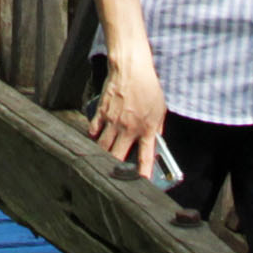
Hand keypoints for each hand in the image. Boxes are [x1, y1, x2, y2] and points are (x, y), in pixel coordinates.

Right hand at [89, 53, 166, 167]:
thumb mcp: (160, 109)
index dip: (142, 174)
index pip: (145, 158)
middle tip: (115, 173)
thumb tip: (155, 144)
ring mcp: (113, 122)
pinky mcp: (101, 112)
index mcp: (146, 129)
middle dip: (116, 169)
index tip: (140, 183)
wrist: (131, 68)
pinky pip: (93, 131)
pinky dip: (93, 137)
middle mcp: (129, 129)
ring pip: (103, 147)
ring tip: (102, 160)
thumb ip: (157, 129)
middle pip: (118, 157)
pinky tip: (95, 139)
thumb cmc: (148, 87)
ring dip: (102, 155)